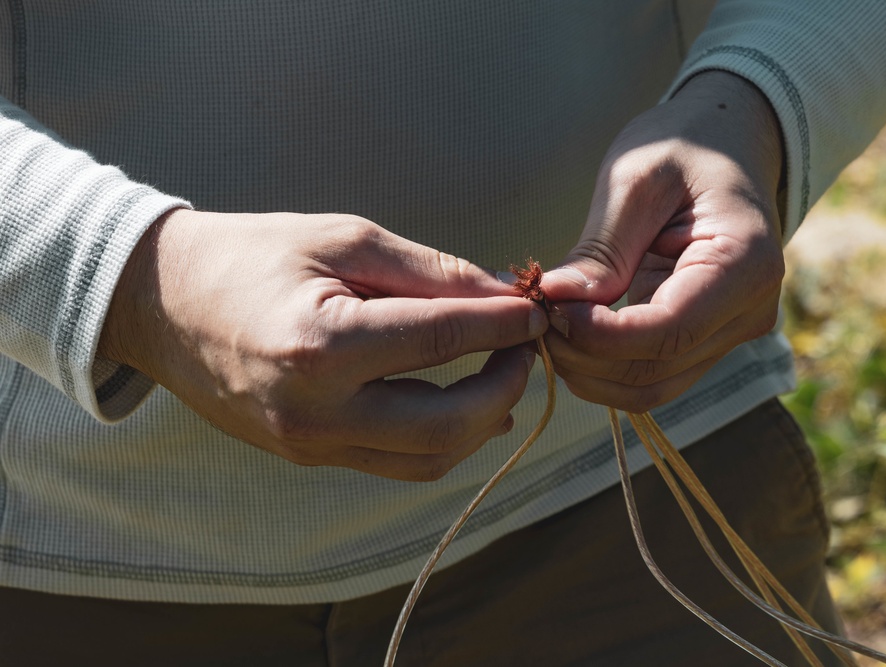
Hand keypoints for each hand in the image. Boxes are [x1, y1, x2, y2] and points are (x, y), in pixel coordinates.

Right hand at [98, 210, 546, 480]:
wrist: (162, 304)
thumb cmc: (252, 255)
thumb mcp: (342, 239)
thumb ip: (428, 271)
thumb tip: (502, 295)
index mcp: (323, 345)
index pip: (443, 341)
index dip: (504, 324)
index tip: (538, 308)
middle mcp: (317, 411)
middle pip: (448, 424)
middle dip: (505, 384)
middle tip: (526, 345)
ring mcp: (309, 444)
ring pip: (429, 459)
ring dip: (482, 421)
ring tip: (501, 373)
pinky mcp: (308, 456)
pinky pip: (395, 464)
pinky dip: (442, 440)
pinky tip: (467, 408)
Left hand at [540, 71, 785, 412]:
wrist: (726, 143)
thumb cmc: (684, 145)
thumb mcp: (636, 180)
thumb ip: (602, 248)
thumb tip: (555, 301)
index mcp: (744, 263)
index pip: (668, 331)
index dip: (599, 335)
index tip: (548, 309)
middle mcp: (750, 311)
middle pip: (656, 370)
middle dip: (584, 356)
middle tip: (533, 319)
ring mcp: (731, 333)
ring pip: (651, 386)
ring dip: (589, 370)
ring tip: (546, 325)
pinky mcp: (707, 341)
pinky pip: (653, 374)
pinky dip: (604, 365)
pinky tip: (570, 333)